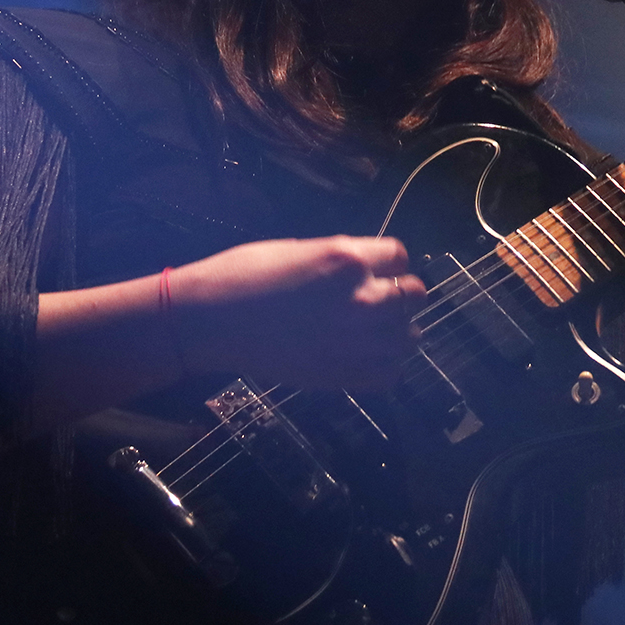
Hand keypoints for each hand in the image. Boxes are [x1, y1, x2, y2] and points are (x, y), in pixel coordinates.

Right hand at [164, 236, 425, 389]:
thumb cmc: (245, 274)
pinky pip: (391, 373)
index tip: (375, 270)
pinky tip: (362, 356)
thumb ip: (345, 260)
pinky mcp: (345, 375)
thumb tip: (372, 269)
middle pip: (414, 295)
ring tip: (371, 330)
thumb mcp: (303, 249)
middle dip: (399, 294)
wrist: (210, 321)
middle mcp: (362, 300)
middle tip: (376, 299)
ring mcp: (356, 341)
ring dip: (396, 331)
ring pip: (410, 336)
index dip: (387, 263)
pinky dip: (384, 366)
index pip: (400, 256)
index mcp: (348, 260)